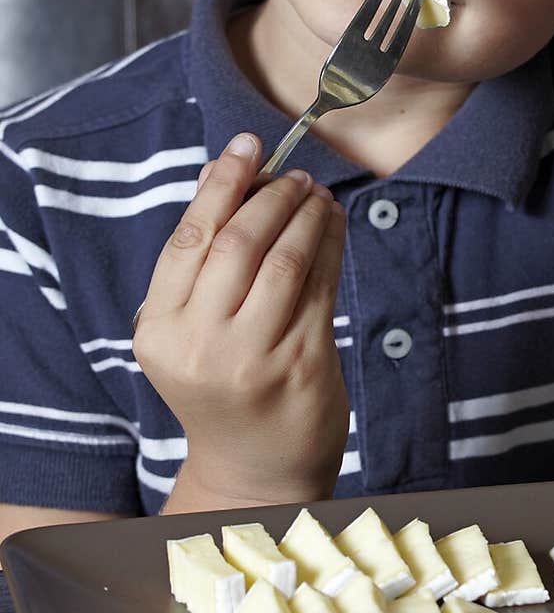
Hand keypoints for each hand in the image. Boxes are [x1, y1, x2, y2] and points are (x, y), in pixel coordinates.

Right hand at [132, 132, 348, 508]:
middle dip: (271, 195)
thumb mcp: (190, 329)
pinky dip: (330, 245)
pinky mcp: (303, 364)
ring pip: (285, 259)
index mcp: (161, 332)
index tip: (247, 144)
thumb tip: (222, 171)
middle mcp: (201, 345)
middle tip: (294, 174)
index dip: (222, 183)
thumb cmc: (220, 383)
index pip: (190, 238)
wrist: (254, 468)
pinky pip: (321, 286)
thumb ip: (201, 259)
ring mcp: (254, 357)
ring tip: (316, 195)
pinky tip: (333, 225)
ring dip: (306, 215)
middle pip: (238, 243)